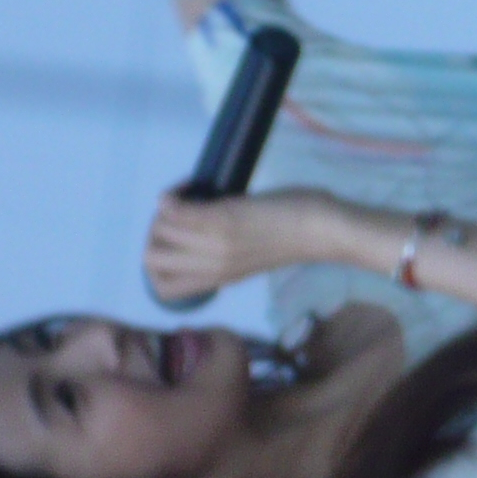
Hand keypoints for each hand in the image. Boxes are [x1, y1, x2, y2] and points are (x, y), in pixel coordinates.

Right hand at [142, 186, 342, 308]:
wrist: (324, 230)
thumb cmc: (296, 237)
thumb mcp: (252, 258)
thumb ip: (226, 255)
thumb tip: (205, 233)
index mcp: (220, 280)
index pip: (164, 289)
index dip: (158, 262)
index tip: (174, 239)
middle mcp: (213, 267)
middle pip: (152, 260)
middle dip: (153, 233)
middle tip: (176, 214)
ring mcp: (217, 244)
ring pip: (159, 232)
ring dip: (163, 211)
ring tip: (186, 196)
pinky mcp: (224, 219)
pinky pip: (177, 212)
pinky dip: (172, 198)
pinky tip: (184, 188)